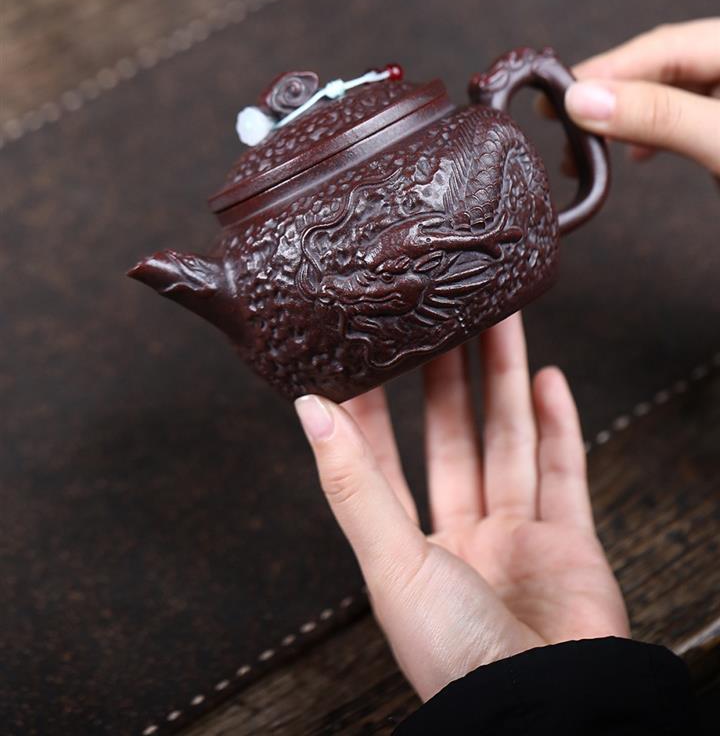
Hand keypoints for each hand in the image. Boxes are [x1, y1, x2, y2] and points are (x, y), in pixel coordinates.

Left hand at [295, 315, 628, 701]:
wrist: (549, 712)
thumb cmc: (458, 658)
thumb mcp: (393, 563)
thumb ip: (354, 483)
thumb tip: (309, 410)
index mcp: (408, 550)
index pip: (383, 459)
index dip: (376, 404)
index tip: (368, 352)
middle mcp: (462, 538)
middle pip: (454, 437)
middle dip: (449, 377)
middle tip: (445, 316)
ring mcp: (517, 539)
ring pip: (509, 441)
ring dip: (505, 381)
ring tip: (500, 320)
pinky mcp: (569, 543)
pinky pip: (565, 470)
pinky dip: (559, 424)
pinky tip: (548, 378)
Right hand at [564, 19, 719, 175]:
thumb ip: (659, 115)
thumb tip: (584, 99)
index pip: (663, 45)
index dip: (607, 69)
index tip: (560, 93)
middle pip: (662, 66)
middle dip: (609, 94)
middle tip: (559, 116)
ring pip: (670, 94)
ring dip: (625, 118)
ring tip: (586, 146)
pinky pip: (685, 117)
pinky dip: (653, 132)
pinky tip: (634, 151)